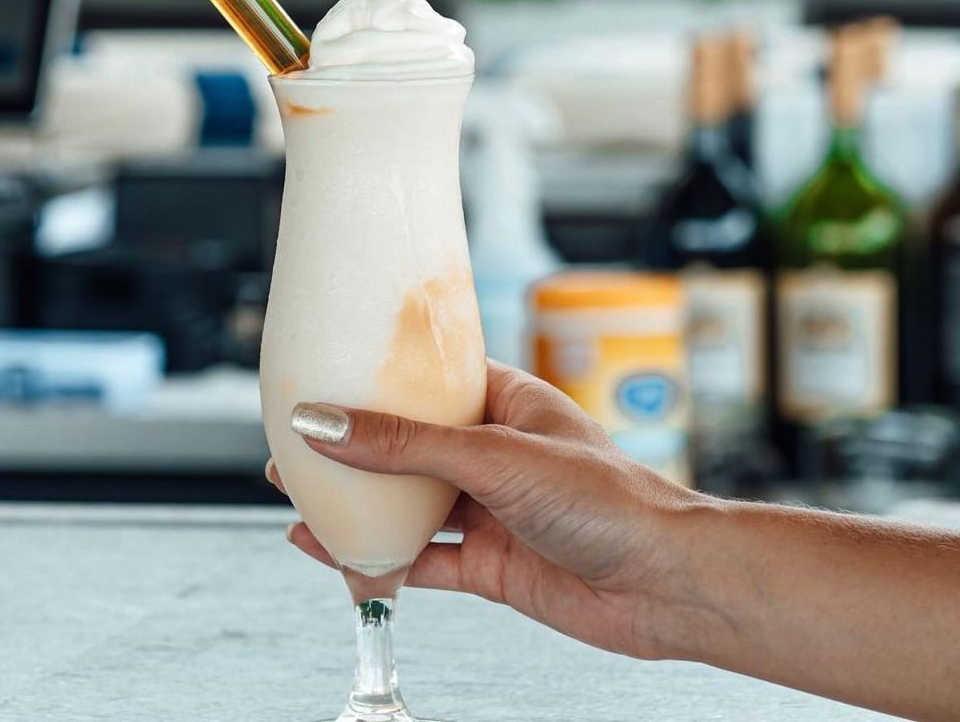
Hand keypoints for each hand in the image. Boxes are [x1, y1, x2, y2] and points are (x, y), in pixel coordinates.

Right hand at [269, 361, 713, 660]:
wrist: (667, 585)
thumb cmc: (609, 498)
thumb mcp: (494, 456)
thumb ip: (405, 445)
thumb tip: (326, 422)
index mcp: (508, 402)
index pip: (429, 381)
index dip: (376, 379)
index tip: (323, 374)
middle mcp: (498, 453)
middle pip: (409, 446)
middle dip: (353, 447)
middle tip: (292, 443)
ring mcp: (494, 510)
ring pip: (411, 504)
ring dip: (359, 503)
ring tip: (298, 494)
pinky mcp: (494, 566)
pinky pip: (423, 560)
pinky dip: (379, 559)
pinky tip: (338, 554)